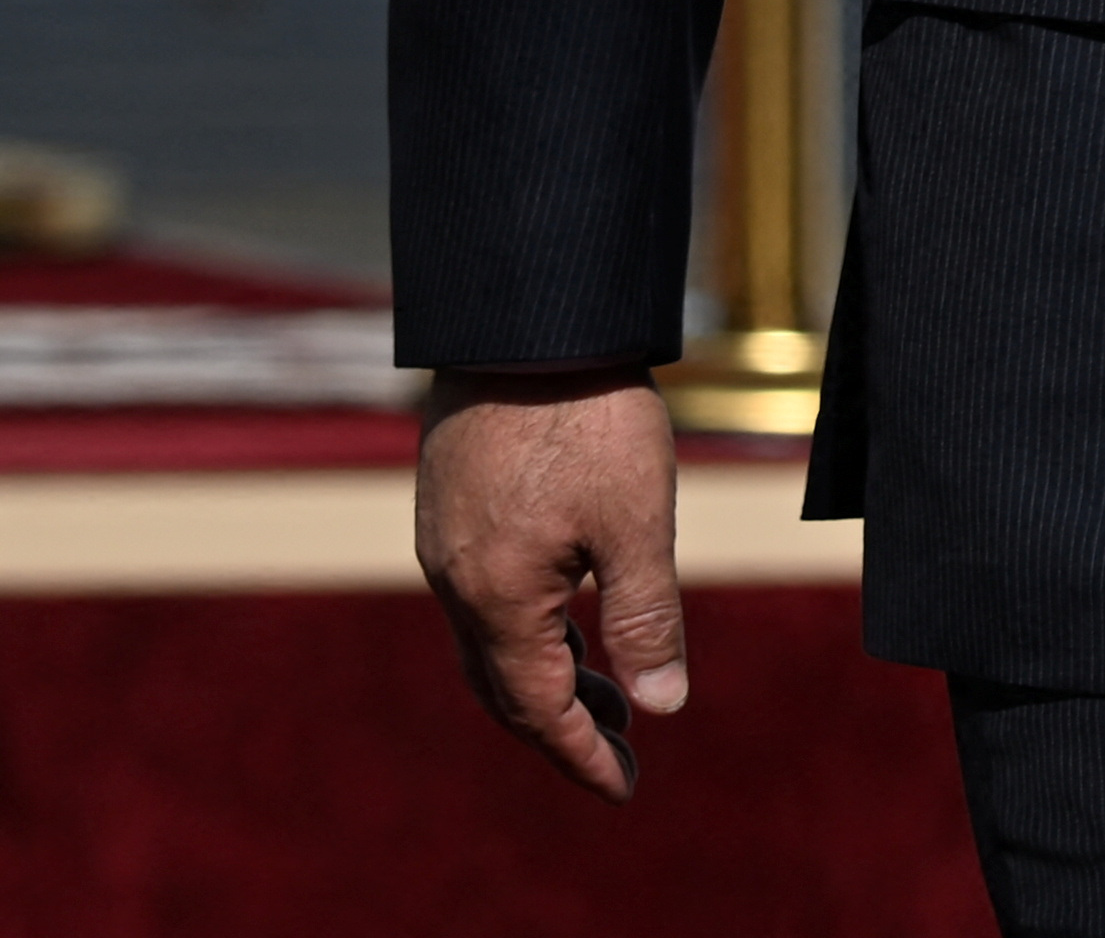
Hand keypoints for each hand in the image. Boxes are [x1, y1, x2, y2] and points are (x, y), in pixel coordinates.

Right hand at [416, 368, 687, 801]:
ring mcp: (442, 539)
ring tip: (610, 691)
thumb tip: (663, 708)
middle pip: (501, 686)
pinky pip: (479, 595)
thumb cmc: (589, 416)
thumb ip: (647, 619)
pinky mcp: (446, 502)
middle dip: (561, 727)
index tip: (624, 790)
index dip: (582, 756)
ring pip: (487, 640)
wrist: (525, 313)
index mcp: (496, 596)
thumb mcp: (636, 523)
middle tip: (621, 751)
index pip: (537, 709)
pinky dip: (525, 628)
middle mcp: (454, 578)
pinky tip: (570, 610)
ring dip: (545, 675)